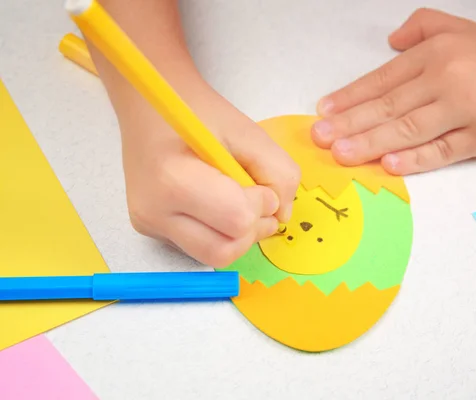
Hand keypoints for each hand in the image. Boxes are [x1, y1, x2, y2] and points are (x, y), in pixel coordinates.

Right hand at [120, 87, 299, 267]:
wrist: (150, 106)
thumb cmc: (197, 111)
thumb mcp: (248, 132)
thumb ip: (279, 172)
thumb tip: (282, 215)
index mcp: (173, 181)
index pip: (237, 220)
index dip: (261, 204)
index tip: (258, 181)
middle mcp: (153, 213)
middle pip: (224, 252)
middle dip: (252, 229)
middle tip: (256, 198)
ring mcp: (150, 226)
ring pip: (213, 257)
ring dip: (239, 235)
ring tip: (238, 201)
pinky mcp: (152, 232)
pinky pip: (200, 248)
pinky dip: (221, 233)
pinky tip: (217, 204)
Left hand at [311, 8, 475, 173]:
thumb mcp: (458, 29)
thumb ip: (421, 28)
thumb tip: (390, 41)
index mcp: (435, 54)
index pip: (382, 79)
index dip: (350, 97)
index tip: (324, 112)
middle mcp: (446, 79)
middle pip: (389, 106)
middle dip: (350, 123)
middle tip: (321, 138)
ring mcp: (464, 110)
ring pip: (409, 129)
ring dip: (371, 142)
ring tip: (342, 153)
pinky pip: (442, 151)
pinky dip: (415, 159)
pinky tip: (389, 164)